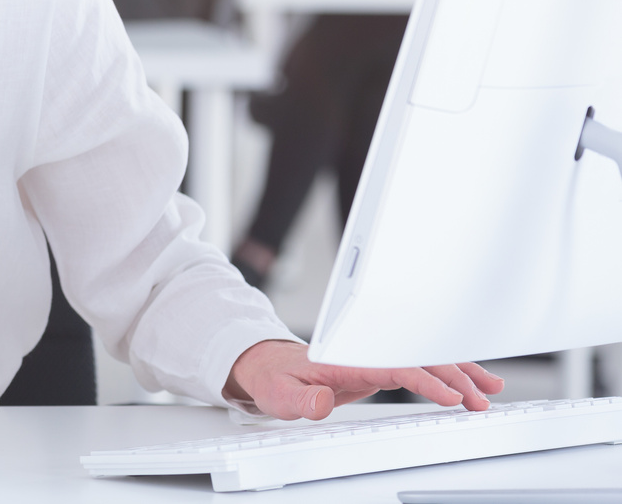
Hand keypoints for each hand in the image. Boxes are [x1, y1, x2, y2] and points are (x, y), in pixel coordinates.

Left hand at [225, 340, 504, 420]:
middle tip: (483, 400)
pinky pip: (417, 368)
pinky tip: (467, 386)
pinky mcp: (377, 368)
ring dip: (459, 372)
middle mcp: (365, 354)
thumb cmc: (273, 377)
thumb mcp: (278, 393)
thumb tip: (321, 403)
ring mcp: (374, 360)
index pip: (396, 365)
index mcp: (347, 358)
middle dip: (455, 376)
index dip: (427, 380)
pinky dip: (444, 375)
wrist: (266, 366)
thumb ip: (300, 400)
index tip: (453, 396)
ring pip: (424, 361)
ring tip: (491, 389)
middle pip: (419, 360)